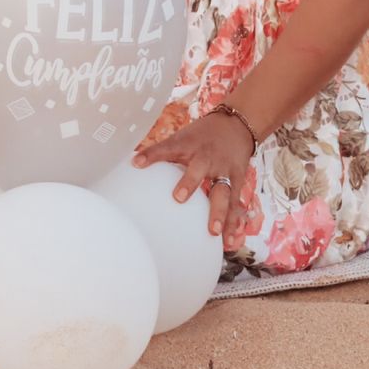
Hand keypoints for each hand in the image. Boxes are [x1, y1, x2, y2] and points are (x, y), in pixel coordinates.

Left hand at [134, 110, 255, 250]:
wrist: (236, 126)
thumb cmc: (200, 137)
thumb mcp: (180, 138)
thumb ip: (159, 152)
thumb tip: (130, 164)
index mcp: (188, 145)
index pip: (166, 147)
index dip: (151, 154)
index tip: (136, 163)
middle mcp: (206, 157)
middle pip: (198, 168)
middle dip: (190, 182)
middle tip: (178, 198)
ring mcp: (224, 169)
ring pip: (223, 191)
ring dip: (219, 212)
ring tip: (214, 232)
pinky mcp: (238, 181)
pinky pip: (236, 204)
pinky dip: (233, 223)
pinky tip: (229, 242)